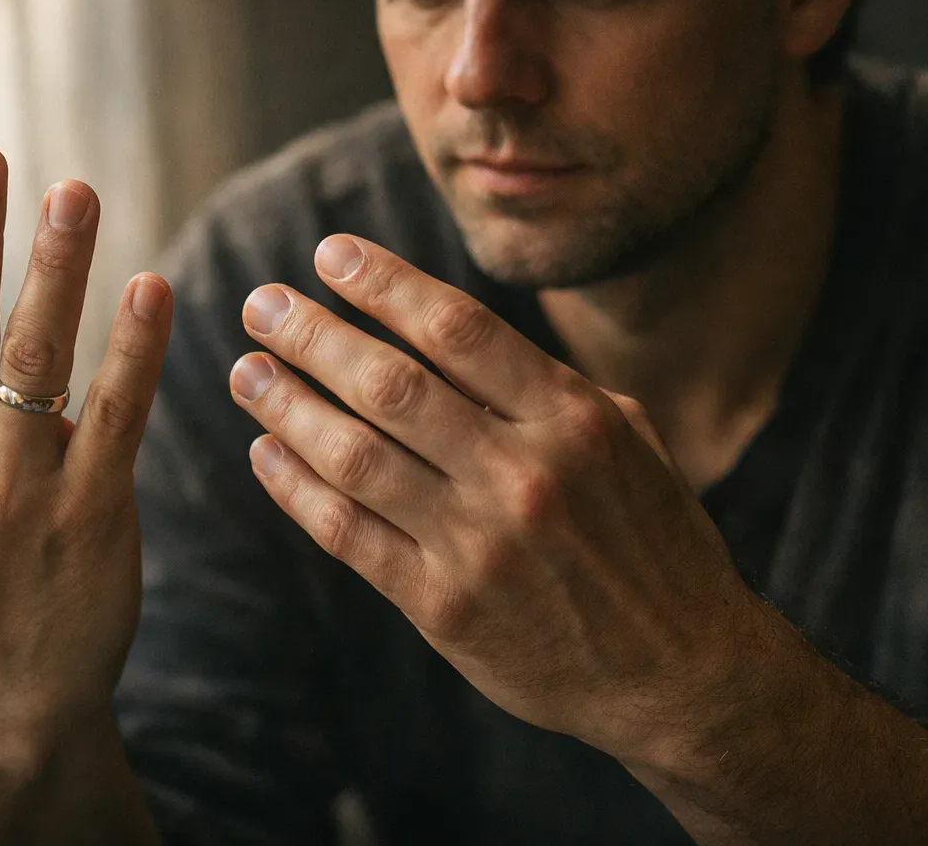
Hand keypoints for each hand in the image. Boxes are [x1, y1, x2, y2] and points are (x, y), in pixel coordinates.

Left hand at [229, 234, 768, 769]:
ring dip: (287, 407)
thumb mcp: (629, 440)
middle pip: (391, 385)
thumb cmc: (653, 541)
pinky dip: (296, 490)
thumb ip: (547, 386)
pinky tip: (263, 453)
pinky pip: (350, 537)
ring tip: (246, 373)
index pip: (457, 328)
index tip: (330, 255)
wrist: (681, 673)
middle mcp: (523, 475)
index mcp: (573, 419)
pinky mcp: (445, 608)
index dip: (384, 284)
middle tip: (261, 304)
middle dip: (313, 335)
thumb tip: (454, 332)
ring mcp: (480, 546)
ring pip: (356, 458)